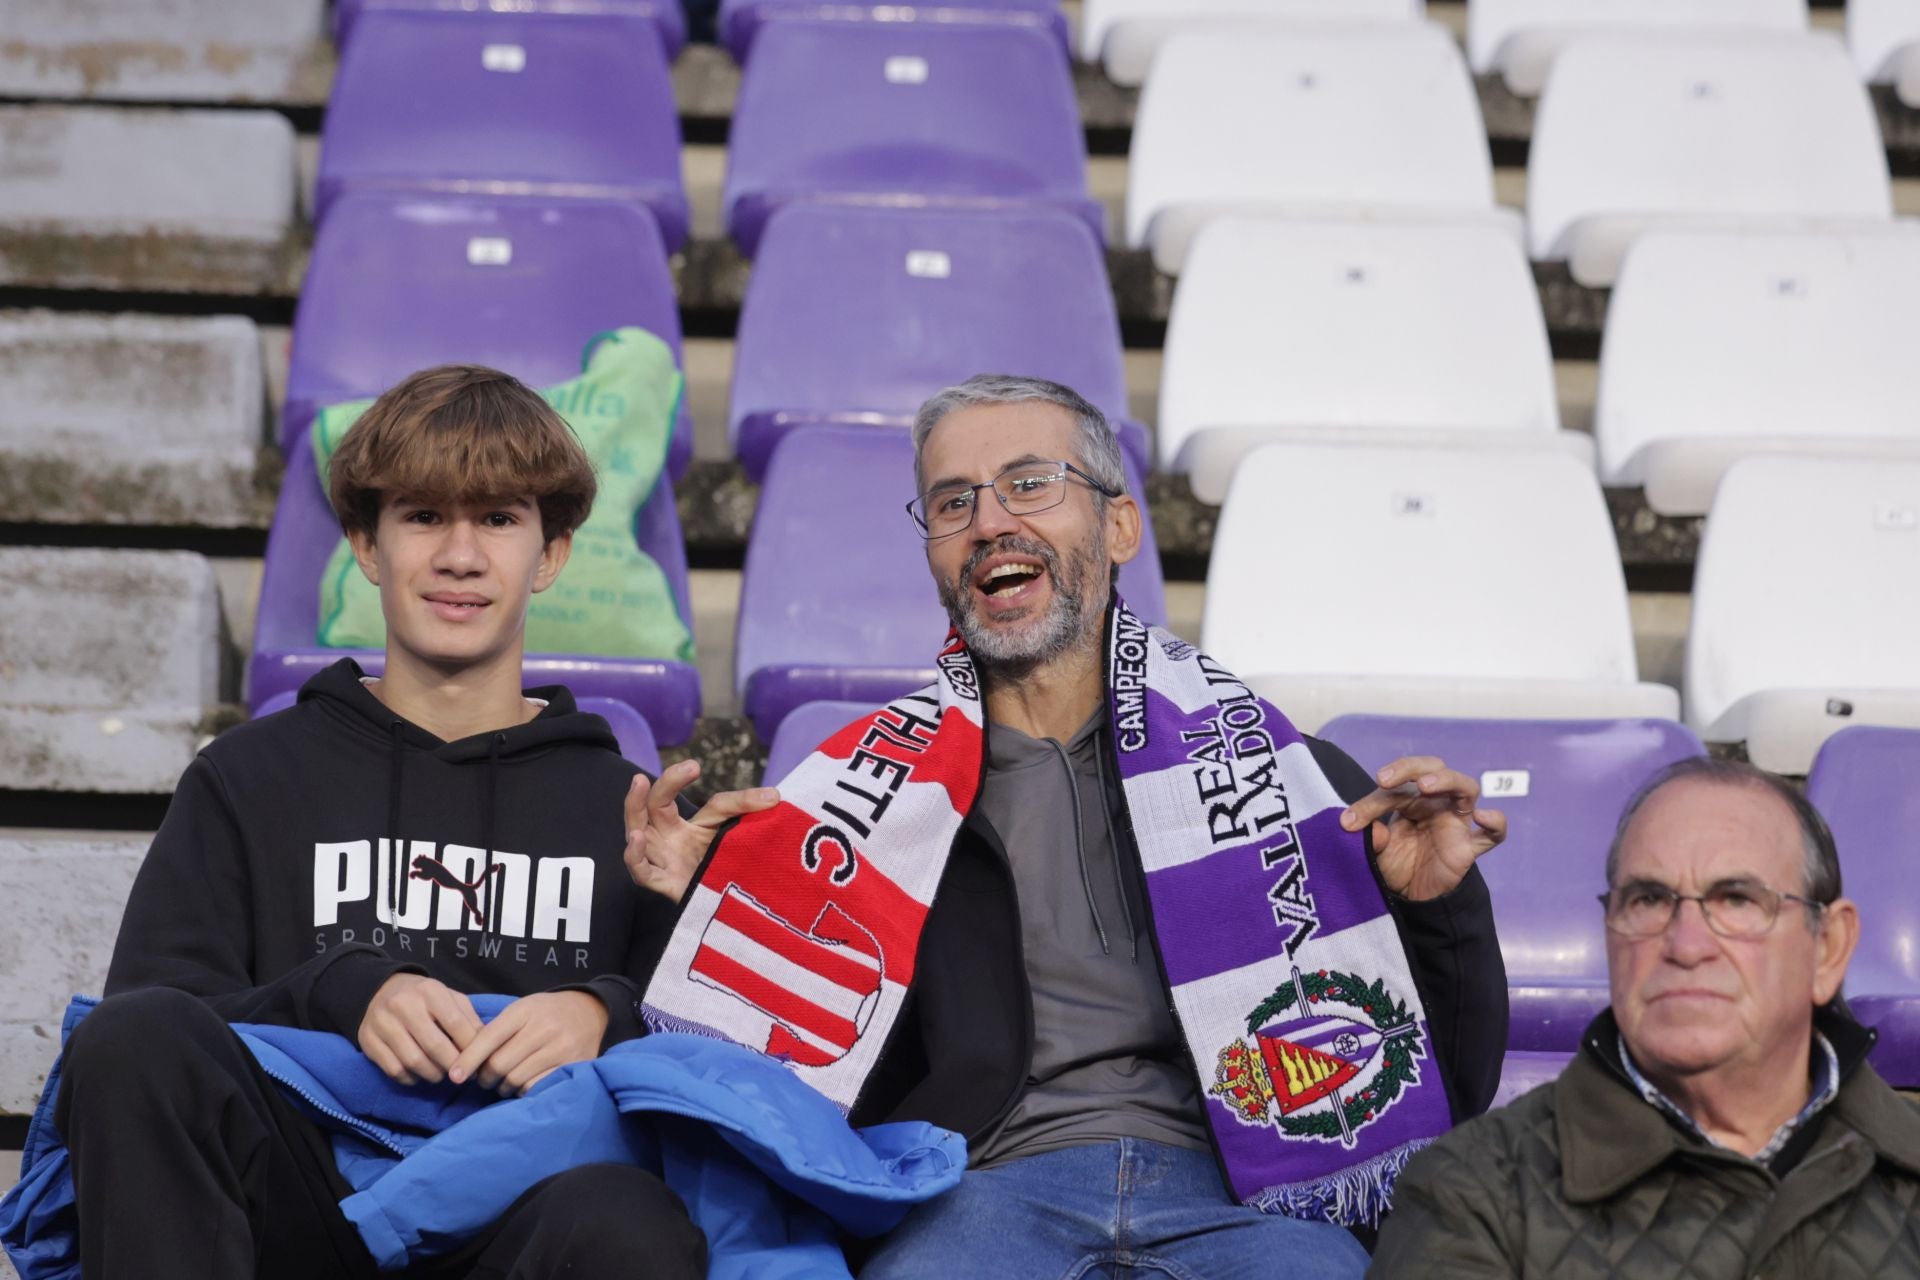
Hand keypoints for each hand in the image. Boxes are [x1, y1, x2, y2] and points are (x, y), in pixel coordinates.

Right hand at [358, 973, 482, 1085]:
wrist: (381, 990)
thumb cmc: (424, 998)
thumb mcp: (449, 998)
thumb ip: (469, 1019)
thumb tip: (487, 1047)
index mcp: (430, 991)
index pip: (456, 1025)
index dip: (470, 1048)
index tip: (479, 1063)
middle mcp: (404, 1005)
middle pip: (435, 1046)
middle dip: (453, 1066)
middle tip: (462, 1076)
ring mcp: (383, 1023)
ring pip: (414, 1061)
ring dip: (433, 1075)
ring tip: (442, 1075)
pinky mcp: (367, 1040)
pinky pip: (394, 1070)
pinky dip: (411, 1078)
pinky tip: (419, 1075)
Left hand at [448, 990, 608, 1094]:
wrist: (592, 1011)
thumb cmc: (547, 1013)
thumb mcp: (522, 1009)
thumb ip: (497, 1030)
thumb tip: (466, 1062)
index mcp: (526, 1010)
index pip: (489, 1038)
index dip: (468, 1060)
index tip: (455, 1076)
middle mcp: (543, 1028)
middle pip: (500, 1064)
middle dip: (486, 1077)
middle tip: (484, 1079)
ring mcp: (560, 1048)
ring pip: (516, 1079)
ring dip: (503, 1086)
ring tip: (503, 1082)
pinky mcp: (572, 1064)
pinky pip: (536, 1087)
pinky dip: (523, 1090)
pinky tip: (523, 1084)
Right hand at [623, 760, 779, 902]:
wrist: (731, 900)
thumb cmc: (724, 860)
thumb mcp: (731, 828)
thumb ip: (745, 809)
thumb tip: (774, 795)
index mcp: (676, 824)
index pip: (672, 797)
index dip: (676, 779)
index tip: (694, 767)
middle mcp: (663, 839)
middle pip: (646, 810)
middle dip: (645, 793)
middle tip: (641, 776)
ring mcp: (662, 861)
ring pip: (636, 835)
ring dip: (633, 815)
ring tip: (639, 794)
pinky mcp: (666, 885)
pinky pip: (642, 872)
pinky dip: (635, 856)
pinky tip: (637, 840)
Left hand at [1339, 756, 1507, 901]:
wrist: (1415, 900)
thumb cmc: (1397, 867)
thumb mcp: (1376, 854)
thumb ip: (1372, 840)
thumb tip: (1368, 829)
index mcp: (1410, 801)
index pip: (1392, 790)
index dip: (1369, 803)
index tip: (1347, 822)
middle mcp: (1435, 804)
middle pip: (1433, 769)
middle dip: (1408, 768)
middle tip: (1383, 779)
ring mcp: (1455, 823)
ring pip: (1465, 787)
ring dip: (1446, 780)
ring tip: (1425, 785)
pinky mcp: (1469, 847)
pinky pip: (1494, 833)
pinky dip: (1495, 822)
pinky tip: (1484, 817)